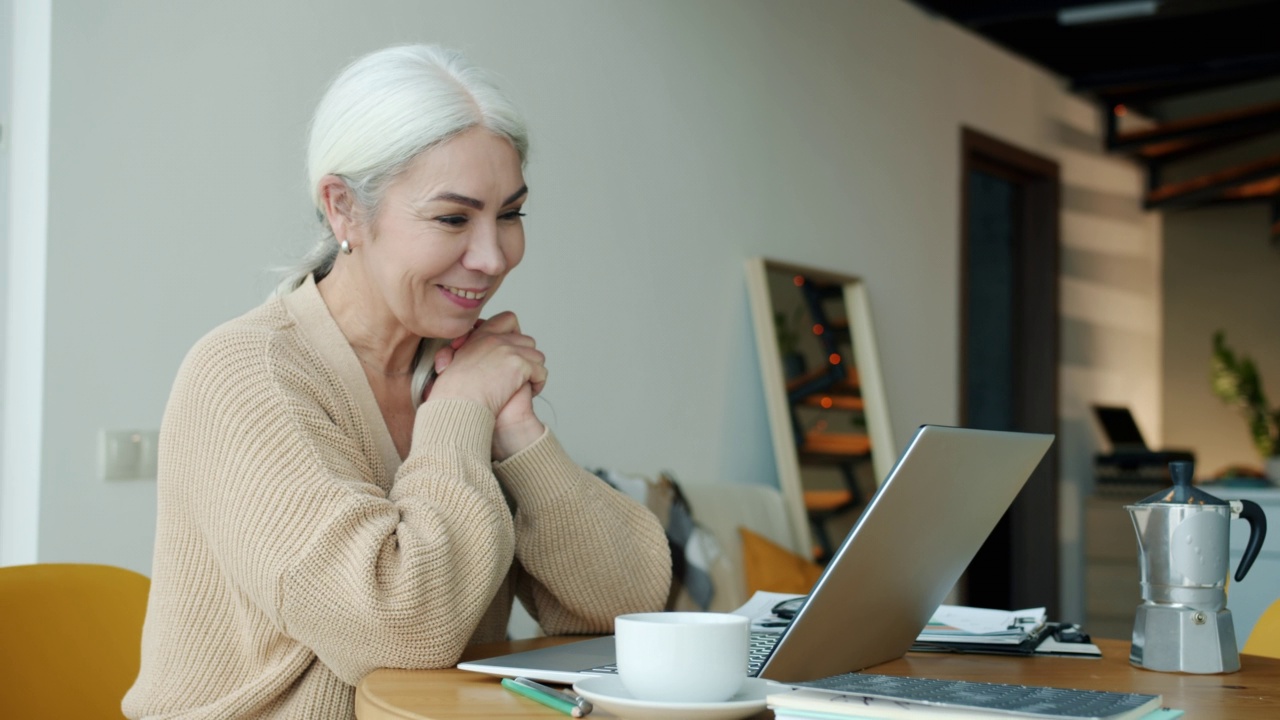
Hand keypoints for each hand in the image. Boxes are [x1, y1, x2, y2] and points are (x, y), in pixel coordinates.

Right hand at [426, 312, 546, 458]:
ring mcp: (509, 351)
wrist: (457, 404)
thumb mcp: (452, 360)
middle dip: (526, 358)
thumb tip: (465, 343)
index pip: (508, 319)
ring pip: (537, 357)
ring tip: (523, 385)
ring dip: (533, 372)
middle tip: (519, 375)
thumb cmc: (452, 392)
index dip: (515, 333)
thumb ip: (463, 348)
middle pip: (528, 341)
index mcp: (482, 336)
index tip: (512, 351)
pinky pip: (541, 372)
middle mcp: (497, 339)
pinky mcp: (519, 366)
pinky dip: (538, 384)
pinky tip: (528, 392)